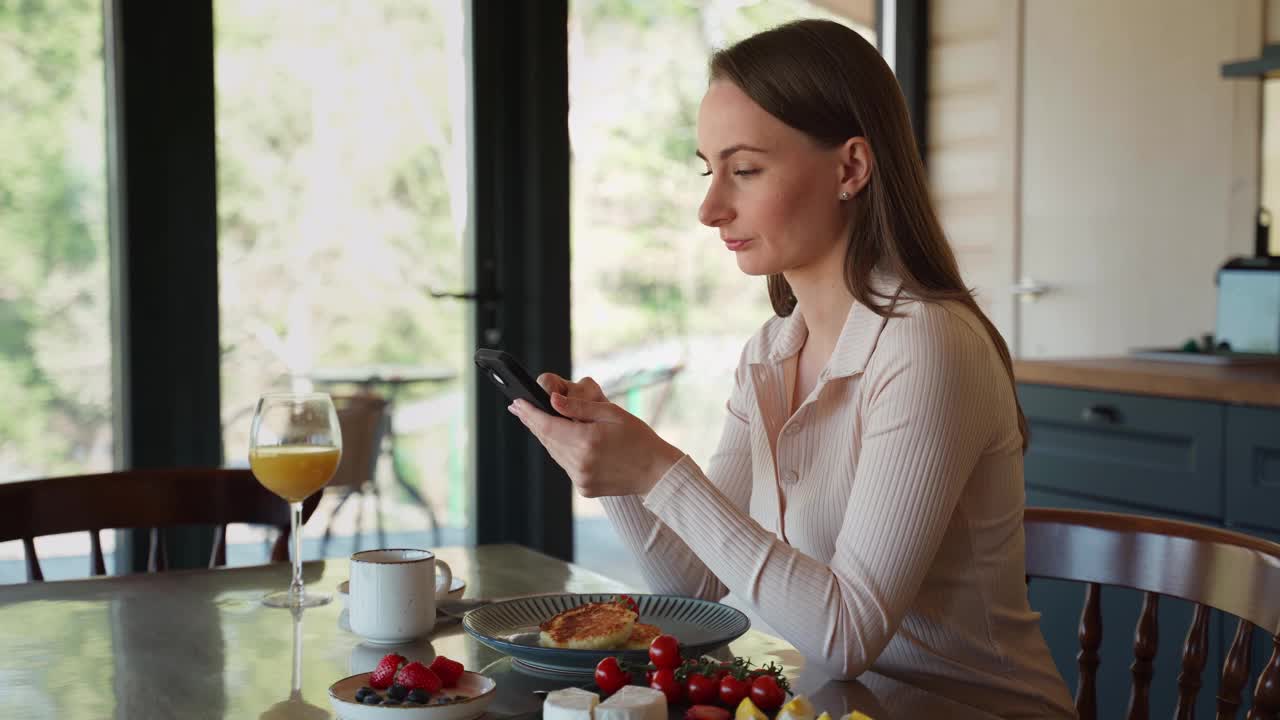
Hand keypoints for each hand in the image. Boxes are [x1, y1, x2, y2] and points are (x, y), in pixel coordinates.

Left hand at [509, 376, 684, 497]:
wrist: (656, 471)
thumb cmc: (638, 437)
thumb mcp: (611, 414)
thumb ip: (579, 408)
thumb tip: (551, 401)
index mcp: (586, 441)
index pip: (547, 425)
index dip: (529, 414)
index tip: (516, 403)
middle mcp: (579, 462)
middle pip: (547, 440)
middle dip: (534, 422)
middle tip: (519, 408)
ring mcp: (581, 478)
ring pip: (555, 453)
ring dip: (548, 437)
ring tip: (538, 420)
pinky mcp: (584, 488)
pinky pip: (566, 465)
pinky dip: (563, 452)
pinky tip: (566, 440)